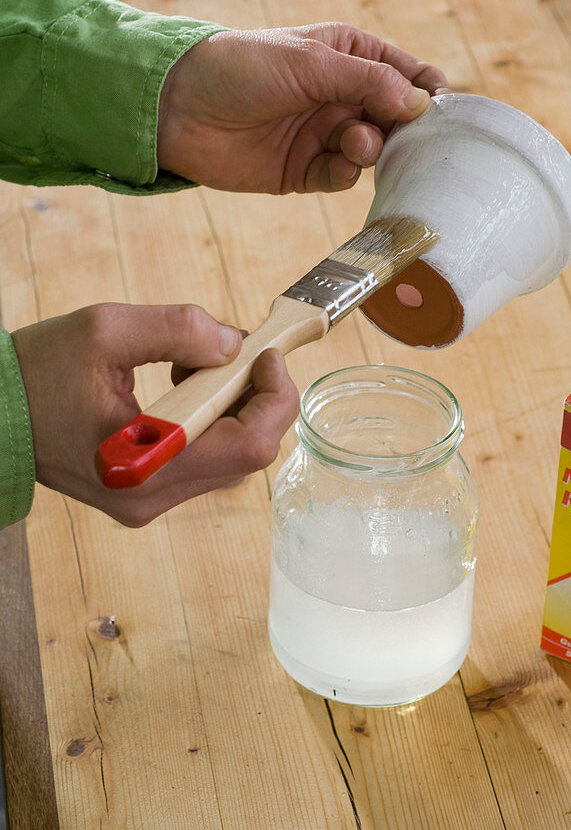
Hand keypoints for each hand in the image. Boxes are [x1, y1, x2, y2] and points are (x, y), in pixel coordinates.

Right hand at [12, 303, 298, 526]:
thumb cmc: (37, 373)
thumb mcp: (106, 330)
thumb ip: (179, 329)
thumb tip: (235, 342)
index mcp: (145, 464)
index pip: (250, 446)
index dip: (275, 396)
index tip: (267, 354)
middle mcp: (151, 496)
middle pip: (248, 454)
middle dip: (257, 396)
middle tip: (239, 352)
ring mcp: (147, 500)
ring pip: (229, 458)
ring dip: (232, 406)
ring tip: (195, 364)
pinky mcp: (143, 494)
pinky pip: (203, 460)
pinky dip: (210, 419)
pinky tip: (183, 385)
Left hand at [157, 22, 447, 192]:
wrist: (177, 108)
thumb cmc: (241, 67)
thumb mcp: (311, 62)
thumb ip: (369, 81)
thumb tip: (421, 103)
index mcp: (348, 56)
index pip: (405, 73)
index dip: (428, 91)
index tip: (444, 112)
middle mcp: (341, 96)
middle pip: (396, 119)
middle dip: (405, 130)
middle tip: (407, 137)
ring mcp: (323, 135)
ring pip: (372, 151)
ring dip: (371, 150)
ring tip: (355, 143)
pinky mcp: (304, 172)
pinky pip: (340, 179)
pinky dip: (345, 175)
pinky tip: (337, 166)